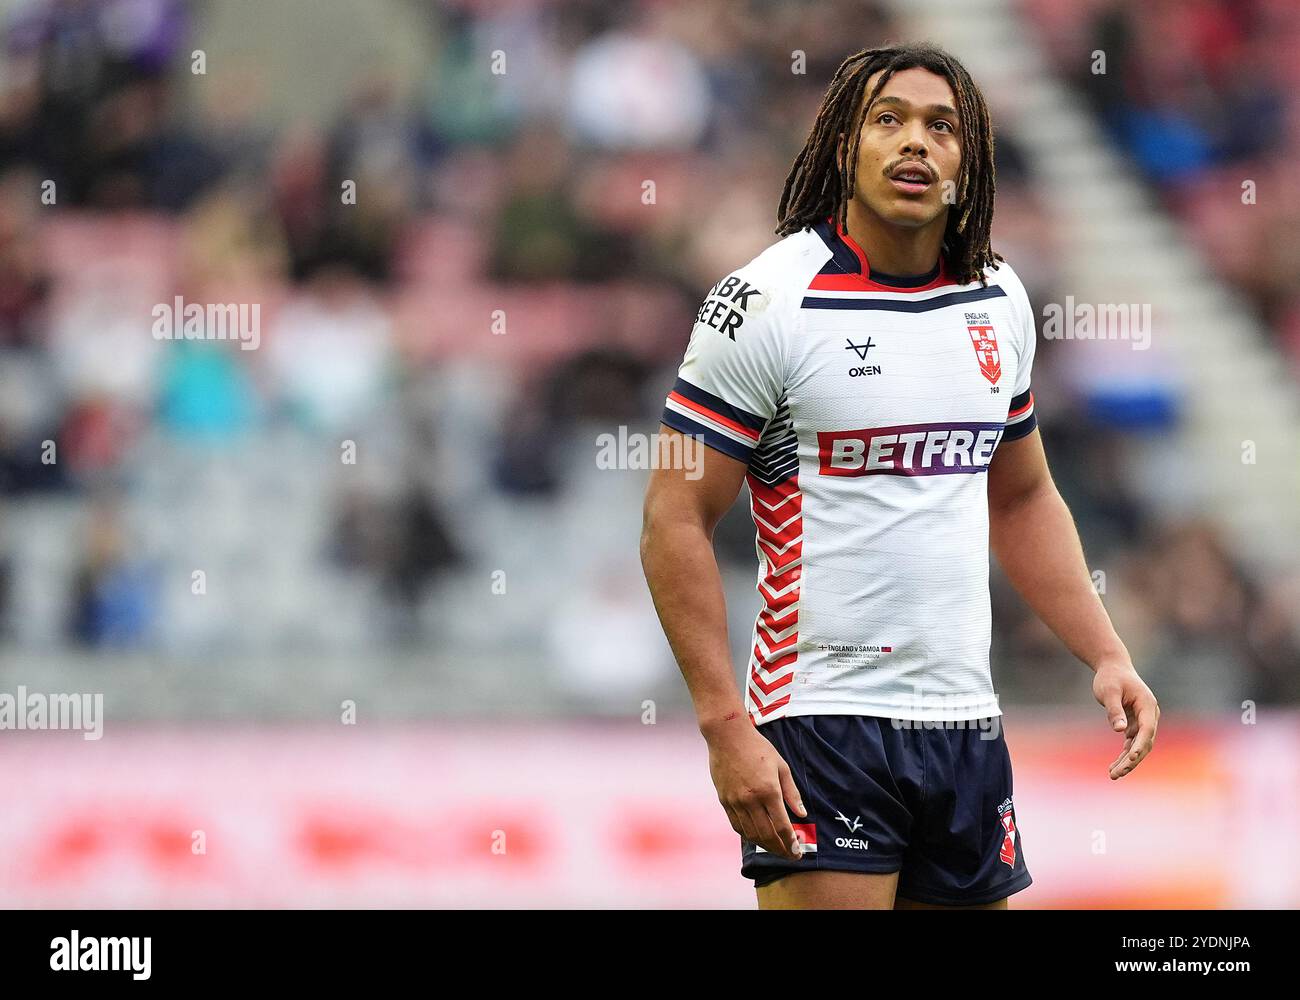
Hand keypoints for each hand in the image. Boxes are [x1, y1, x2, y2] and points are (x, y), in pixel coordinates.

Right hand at [702, 714, 807, 859]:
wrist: (727, 736)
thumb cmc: (757, 748)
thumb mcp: (781, 766)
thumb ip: (792, 792)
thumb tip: (802, 814)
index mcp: (769, 791)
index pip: (782, 826)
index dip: (791, 843)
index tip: (797, 853)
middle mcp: (751, 800)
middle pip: (767, 835)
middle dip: (780, 849)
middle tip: (789, 855)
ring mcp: (735, 801)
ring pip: (751, 834)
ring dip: (765, 845)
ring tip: (775, 848)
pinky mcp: (724, 800)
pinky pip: (737, 825)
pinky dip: (748, 835)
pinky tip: (756, 837)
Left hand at [1092, 660, 1159, 779]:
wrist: (1113, 667)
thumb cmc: (1110, 677)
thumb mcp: (1109, 691)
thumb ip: (1114, 710)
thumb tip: (1120, 731)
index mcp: (1147, 705)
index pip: (1147, 729)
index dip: (1140, 745)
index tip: (1131, 758)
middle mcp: (1150, 715)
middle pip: (1145, 742)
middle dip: (1132, 760)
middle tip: (1116, 774)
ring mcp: (1144, 721)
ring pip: (1139, 746)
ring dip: (1128, 761)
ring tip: (1113, 775)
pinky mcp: (1136, 724)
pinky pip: (1132, 743)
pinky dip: (1124, 755)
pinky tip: (1113, 766)